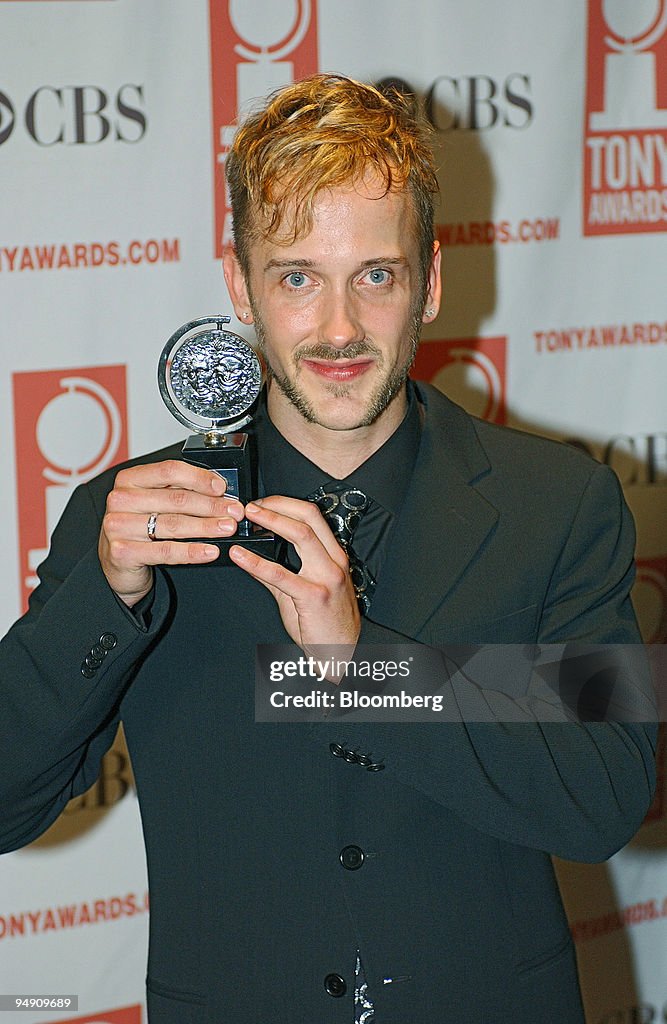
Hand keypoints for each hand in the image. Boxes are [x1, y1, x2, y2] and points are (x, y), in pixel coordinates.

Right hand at [99, 460, 244, 605]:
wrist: (118, 562)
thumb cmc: (139, 527)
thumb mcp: (154, 502)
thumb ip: (178, 491)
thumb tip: (218, 490)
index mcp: (129, 479)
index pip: (169, 471)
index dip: (200, 478)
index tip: (222, 488)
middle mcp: (121, 500)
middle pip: (176, 499)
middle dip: (211, 506)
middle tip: (234, 512)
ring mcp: (119, 526)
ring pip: (173, 524)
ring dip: (207, 527)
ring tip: (227, 528)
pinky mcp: (123, 551)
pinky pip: (166, 550)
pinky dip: (192, 551)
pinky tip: (209, 550)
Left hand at [229, 496, 360, 653]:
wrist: (339, 653)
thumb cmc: (324, 622)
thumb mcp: (301, 591)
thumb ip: (277, 574)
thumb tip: (251, 555)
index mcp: (333, 555)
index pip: (312, 516)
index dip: (285, 504)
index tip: (261, 503)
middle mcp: (334, 561)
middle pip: (309, 516)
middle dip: (278, 504)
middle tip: (251, 506)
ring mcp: (327, 577)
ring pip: (301, 535)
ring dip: (271, 520)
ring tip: (247, 518)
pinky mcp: (314, 596)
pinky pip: (281, 574)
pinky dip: (256, 562)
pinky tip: (240, 556)